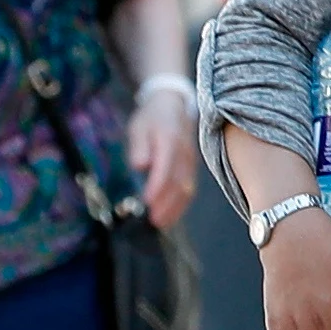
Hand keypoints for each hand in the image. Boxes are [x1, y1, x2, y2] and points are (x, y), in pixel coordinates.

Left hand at [127, 86, 198, 229]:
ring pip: (186, 188)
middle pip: (178, 182)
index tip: (146, 201)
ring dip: (175, 208)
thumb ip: (139, 146)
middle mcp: (184, 153)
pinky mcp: (191, 169)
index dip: (157, 186)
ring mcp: (190, 162)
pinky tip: (170, 216)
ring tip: (161, 223)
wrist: (173, 106)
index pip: (165, 167)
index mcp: (170, 140)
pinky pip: (189, 189)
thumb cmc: (151, 118)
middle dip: (166, 203)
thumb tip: (140, 165)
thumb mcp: (139, 126)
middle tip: (153, 220)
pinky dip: (180, 205)